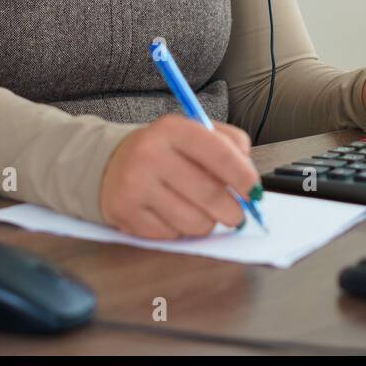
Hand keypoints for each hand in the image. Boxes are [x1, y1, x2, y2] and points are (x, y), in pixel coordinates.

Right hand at [99, 113, 260, 238]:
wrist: (110, 163)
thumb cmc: (164, 150)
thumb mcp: (194, 133)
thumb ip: (228, 145)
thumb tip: (251, 179)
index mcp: (172, 129)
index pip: (219, 154)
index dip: (244, 178)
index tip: (255, 192)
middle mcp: (150, 154)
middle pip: (209, 194)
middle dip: (233, 211)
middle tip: (237, 214)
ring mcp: (135, 186)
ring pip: (194, 222)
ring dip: (208, 223)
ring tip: (201, 212)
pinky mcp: (125, 214)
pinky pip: (172, 236)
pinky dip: (181, 230)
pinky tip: (173, 214)